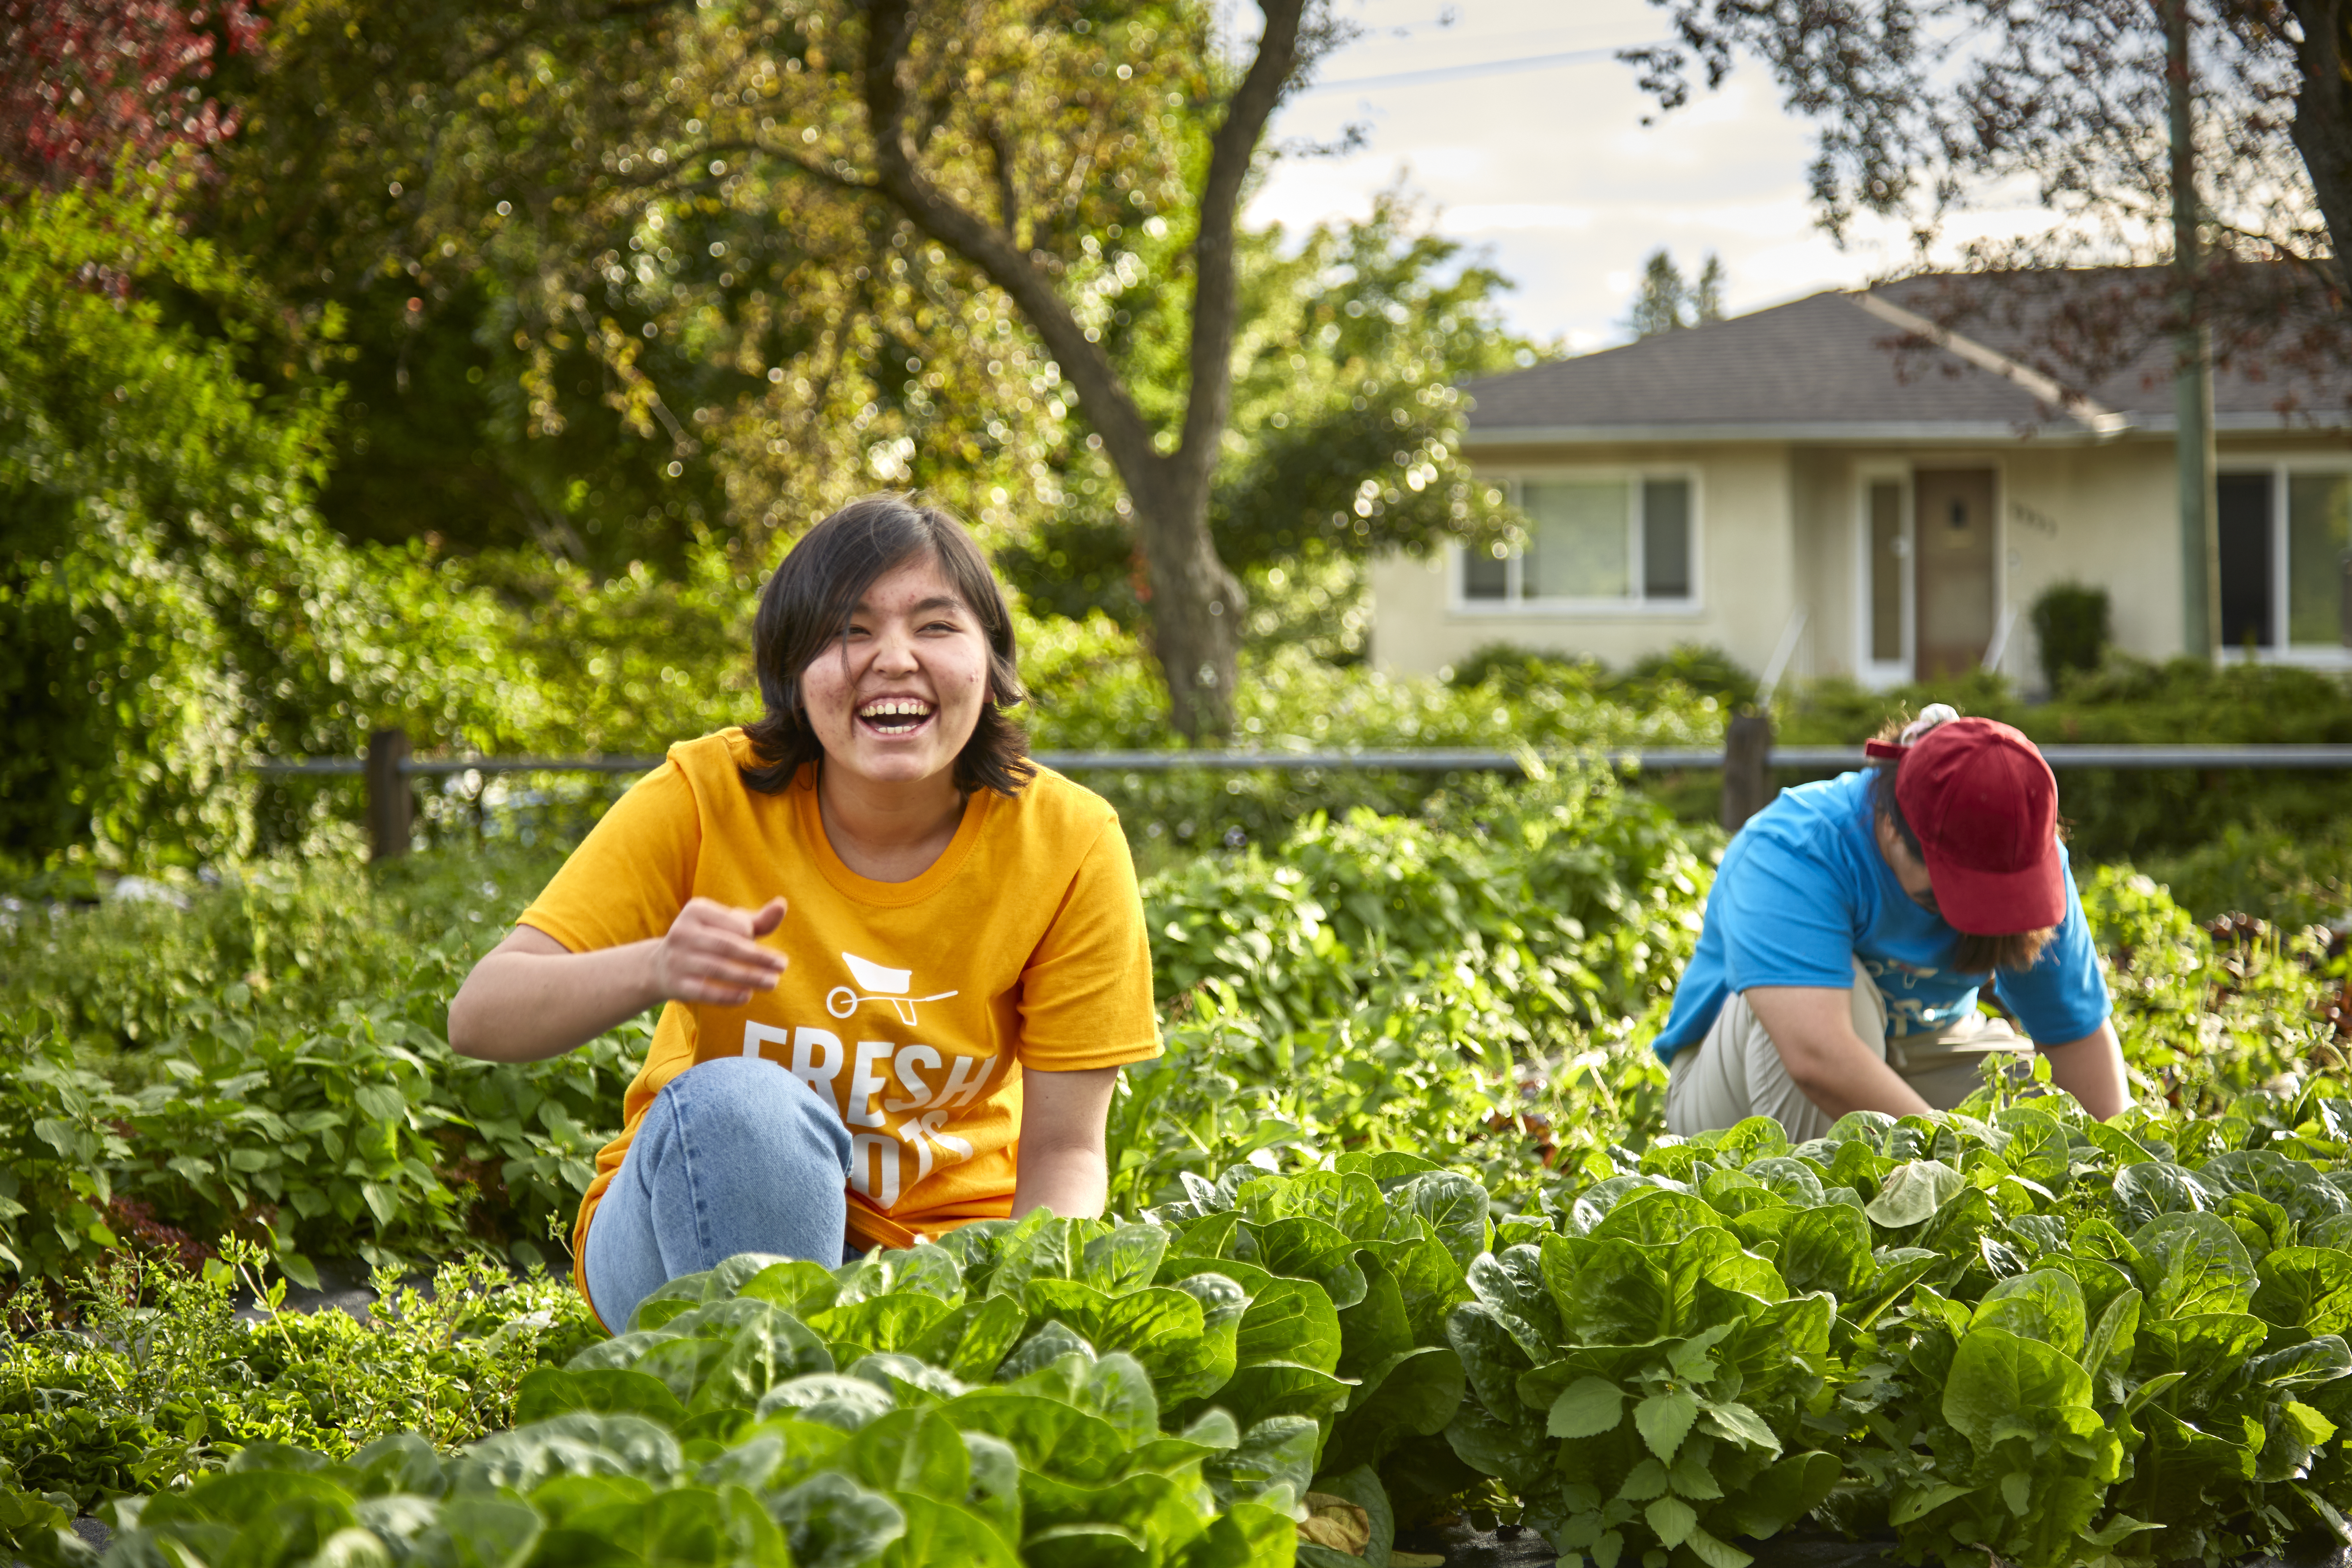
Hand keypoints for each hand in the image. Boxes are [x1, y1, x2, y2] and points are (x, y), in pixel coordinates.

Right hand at [649, 896, 788, 1005]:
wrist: (662, 966)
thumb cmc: (707, 940)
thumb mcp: (728, 926)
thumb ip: (757, 920)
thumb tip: (782, 905)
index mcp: (696, 910)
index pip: (735, 924)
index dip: (753, 936)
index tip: (760, 945)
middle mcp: (682, 932)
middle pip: (727, 946)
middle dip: (758, 958)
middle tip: (782, 966)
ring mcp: (677, 959)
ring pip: (718, 969)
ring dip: (749, 977)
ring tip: (772, 982)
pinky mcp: (676, 984)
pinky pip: (705, 992)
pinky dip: (728, 995)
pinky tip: (748, 996)